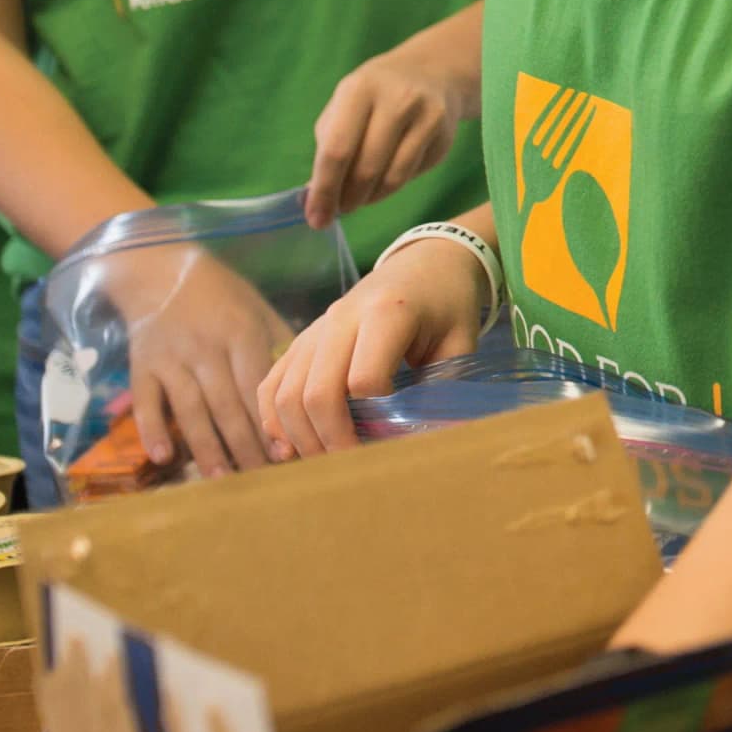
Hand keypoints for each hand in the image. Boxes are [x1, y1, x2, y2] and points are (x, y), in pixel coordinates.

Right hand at [119, 244, 299, 477]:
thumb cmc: (219, 294)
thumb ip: (282, 343)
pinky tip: (162, 458)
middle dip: (246, 445)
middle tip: (263, 480)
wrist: (157, 269)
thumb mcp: (257, 308)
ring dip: (206, 447)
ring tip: (222, 479)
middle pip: (227, 404)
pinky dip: (152, 429)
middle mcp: (206, 349)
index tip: (289, 454)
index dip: (272, 421)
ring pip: (190, 409)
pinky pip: (146, 402)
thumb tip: (312, 381)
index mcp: (241, 334)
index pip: (259, 386)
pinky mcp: (141, 366)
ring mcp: (171, 359)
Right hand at [258, 237, 486, 458]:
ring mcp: (315, 329)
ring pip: (285, 392)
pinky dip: (274, 420)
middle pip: (316, 392)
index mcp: (388, 313)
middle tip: (351, 468)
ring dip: (300, 437)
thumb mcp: (460, 342)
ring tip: (325, 462)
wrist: (424, 263)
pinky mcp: (301, 340)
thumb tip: (429, 442)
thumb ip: (443, 388)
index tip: (390, 440)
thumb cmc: (447, 304)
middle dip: (329, 440)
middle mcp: (341, 318)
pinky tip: (291, 448)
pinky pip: (271, 384)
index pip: (365, 379)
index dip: (374, 417)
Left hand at [304, 42, 475, 227]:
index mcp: (360, 89)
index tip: (316, 218)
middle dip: (348, 199)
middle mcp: (397, 99)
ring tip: (359, 198)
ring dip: (370, 198)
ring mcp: (426, 117)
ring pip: (393, 178)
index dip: (324, 189)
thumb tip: (314, 197)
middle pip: (366, 168)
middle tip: (339, 210)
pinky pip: (412, 175)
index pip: (337, 149)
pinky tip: (383, 180)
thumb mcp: (344, 107)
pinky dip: (391, 187)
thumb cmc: (374, 95)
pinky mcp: (445, 136)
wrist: (432, 73)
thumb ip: (328, 148)